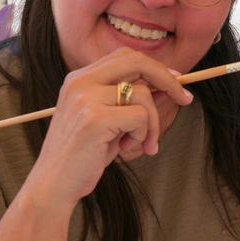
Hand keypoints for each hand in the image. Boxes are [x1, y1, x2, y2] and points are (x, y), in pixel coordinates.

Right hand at [28, 48, 194, 208]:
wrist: (54, 184)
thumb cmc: (83, 155)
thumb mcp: (106, 120)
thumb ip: (127, 100)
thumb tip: (170, 86)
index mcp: (79, 79)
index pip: (125, 56)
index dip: (156, 67)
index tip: (176, 83)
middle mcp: (80, 82)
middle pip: (136, 61)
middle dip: (167, 80)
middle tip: (185, 99)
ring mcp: (85, 98)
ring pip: (142, 94)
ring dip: (152, 123)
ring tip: (142, 144)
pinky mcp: (95, 118)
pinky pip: (140, 116)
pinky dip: (143, 134)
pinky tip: (125, 149)